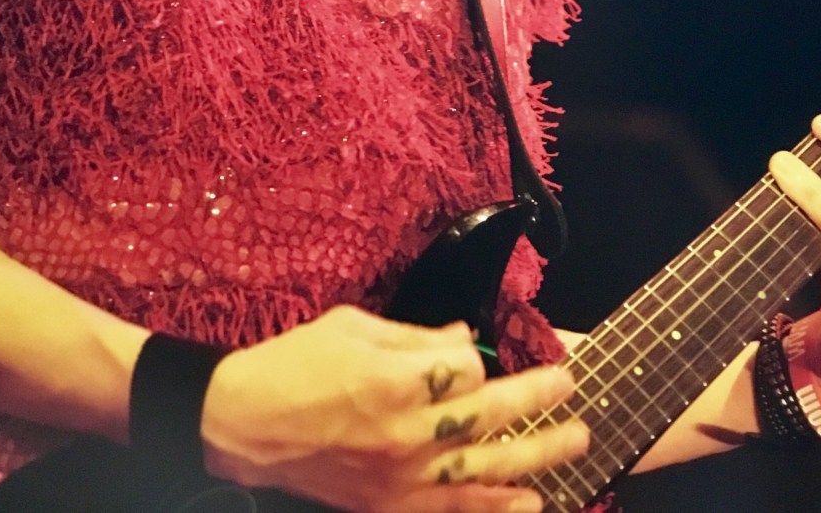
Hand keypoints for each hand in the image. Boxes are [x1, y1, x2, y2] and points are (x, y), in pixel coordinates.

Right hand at [201, 304, 587, 512]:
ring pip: (486, 469)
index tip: (473, 354)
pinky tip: (531, 503)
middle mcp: (407, 432)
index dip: (475, 357)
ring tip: (577, 441)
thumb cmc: (295, 362)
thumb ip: (415, 335)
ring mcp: (402, 476)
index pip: (467, 365)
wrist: (243, 425)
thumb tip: (465, 338)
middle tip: (572, 388)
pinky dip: (495, 510)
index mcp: (395, 378)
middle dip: (537, 399)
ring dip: (537, 455)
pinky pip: (455, 512)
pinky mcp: (390, 506)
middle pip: (490, 415)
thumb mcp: (352, 325)